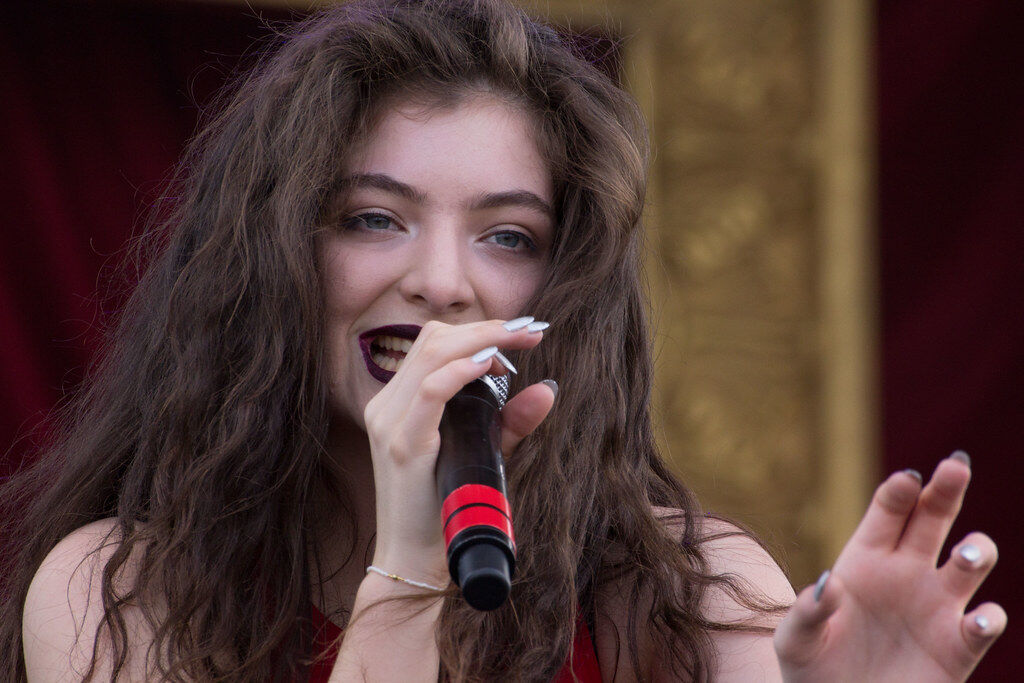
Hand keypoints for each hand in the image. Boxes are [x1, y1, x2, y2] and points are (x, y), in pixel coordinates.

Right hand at [362, 318, 555, 584]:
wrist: (412, 560)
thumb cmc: (445, 506)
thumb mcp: (482, 453)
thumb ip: (511, 422)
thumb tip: (547, 390)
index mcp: (398, 401)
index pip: (433, 343)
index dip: (477, 329)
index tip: (521, 330)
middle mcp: (387, 405)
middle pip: (433, 339)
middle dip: (485, 328)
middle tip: (529, 330)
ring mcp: (390, 423)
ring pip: (431, 355)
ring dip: (480, 340)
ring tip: (517, 340)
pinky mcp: (402, 445)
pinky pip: (430, 392)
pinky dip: (461, 371)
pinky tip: (489, 365)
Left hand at [774, 453, 1006, 681]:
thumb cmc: (810, 668)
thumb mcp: (794, 641)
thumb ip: (808, 612)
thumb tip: (826, 583)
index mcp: (864, 558)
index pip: (888, 511)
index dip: (899, 492)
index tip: (908, 479)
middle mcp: (906, 573)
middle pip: (933, 519)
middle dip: (946, 489)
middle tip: (956, 464)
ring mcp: (935, 607)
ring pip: (970, 562)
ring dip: (977, 550)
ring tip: (967, 553)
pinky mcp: (957, 647)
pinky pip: (983, 625)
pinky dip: (987, 619)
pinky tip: (977, 619)